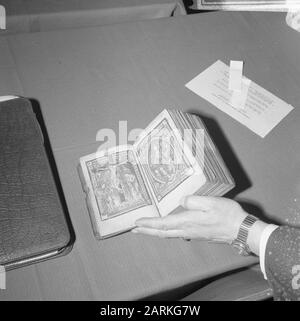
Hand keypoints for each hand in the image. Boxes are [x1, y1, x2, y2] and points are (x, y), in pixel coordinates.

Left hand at [133, 196, 247, 243]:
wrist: (240, 229)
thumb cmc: (226, 214)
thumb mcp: (209, 202)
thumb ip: (192, 201)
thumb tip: (181, 202)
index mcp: (187, 222)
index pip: (162, 224)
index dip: (148, 224)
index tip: (136, 223)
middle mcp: (187, 231)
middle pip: (162, 232)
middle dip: (147, 231)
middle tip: (134, 229)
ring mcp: (192, 234)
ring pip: (168, 234)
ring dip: (155, 232)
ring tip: (146, 229)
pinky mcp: (198, 235)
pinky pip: (176, 234)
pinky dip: (166, 232)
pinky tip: (166, 229)